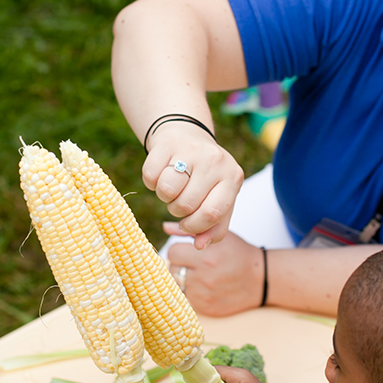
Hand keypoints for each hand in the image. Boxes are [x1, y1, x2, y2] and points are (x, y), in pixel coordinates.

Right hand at [142, 121, 244, 249]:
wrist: (188, 135)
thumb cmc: (206, 176)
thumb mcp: (218, 198)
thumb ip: (214, 227)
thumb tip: (199, 246)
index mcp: (233, 177)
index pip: (213, 214)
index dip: (195, 226)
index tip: (187, 225)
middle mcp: (216, 161)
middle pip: (186, 205)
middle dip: (177, 211)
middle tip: (179, 200)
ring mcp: (192, 150)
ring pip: (166, 191)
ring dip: (163, 197)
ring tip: (172, 188)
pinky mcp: (167, 143)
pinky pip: (150, 176)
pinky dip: (150, 182)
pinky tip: (161, 174)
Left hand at [165, 225, 264, 315]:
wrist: (260, 279)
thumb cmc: (238, 253)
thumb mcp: (220, 237)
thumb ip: (191, 232)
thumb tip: (165, 227)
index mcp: (206, 256)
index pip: (173, 252)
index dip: (179, 250)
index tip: (188, 251)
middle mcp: (203, 277)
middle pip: (171, 269)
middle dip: (179, 265)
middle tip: (192, 263)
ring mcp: (203, 295)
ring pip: (176, 285)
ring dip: (182, 279)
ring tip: (197, 274)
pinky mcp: (205, 308)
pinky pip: (185, 298)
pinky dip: (190, 292)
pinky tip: (202, 286)